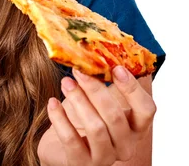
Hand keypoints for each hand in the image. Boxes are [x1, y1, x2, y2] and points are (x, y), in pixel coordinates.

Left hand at [37, 67, 155, 165]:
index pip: (146, 110)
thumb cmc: (84, 119)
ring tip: (65, 82)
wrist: (64, 150)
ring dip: (78, 100)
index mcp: (135, 127)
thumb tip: (92, 47)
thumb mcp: (97, 101)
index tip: (116, 68)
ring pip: (96, 128)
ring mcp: (104, 157)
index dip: (133, 89)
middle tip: (78, 70)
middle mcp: (125, 145)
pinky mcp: (81, 163)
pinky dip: (60, 118)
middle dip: (95, 90)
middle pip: (116, 117)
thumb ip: (102, 81)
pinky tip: (52, 102)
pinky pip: (71, 140)